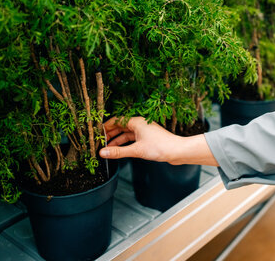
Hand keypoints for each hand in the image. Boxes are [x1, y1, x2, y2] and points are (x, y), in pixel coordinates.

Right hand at [99, 116, 218, 165]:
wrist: (177, 151)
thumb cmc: (161, 147)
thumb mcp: (136, 150)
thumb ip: (118, 152)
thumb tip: (103, 152)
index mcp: (136, 121)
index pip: (116, 120)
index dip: (105, 126)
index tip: (97, 133)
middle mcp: (140, 124)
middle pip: (120, 127)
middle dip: (110, 134)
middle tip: (100, 142)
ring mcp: (144, 131)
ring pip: (126, 134)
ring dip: (117, 140)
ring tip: (107, 148)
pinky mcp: (147, 138)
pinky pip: (132, 139)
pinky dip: (125, 144)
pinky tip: (120, 150)